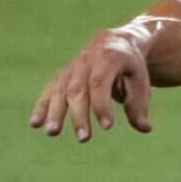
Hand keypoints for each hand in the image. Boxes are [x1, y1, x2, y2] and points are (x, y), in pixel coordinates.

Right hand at [30, 32, 153, 142]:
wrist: (114, 42)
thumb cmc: (130, 67)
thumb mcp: (140, 81)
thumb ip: (139, 105)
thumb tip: (145, 128)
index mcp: (109, 58)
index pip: (100, 83)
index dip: (101, 105)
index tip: (108, 126)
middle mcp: (86, 61)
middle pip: (78, 89)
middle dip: (79, 115)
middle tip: (84, 139)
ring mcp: (71, 68)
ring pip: (60, 90)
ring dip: (55, 112)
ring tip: (52, 133)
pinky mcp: (62, 75)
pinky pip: (49, 90)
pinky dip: (41, 106)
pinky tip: (35, 124)